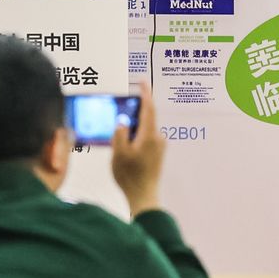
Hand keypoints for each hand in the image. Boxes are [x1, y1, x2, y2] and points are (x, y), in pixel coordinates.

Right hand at [111, 82, 163, 215]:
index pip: (149, 108)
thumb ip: (119, 133)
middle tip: (120, 112)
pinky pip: (146, 138)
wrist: (144, 196)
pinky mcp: (158, 154)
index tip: (142, 81)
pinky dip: (136, 137)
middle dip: (134, 112)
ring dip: (133, 128)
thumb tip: (122, 121)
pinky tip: (125, 147)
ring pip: (145, 129)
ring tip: (119, 137)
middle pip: (146, 118)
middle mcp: (158, 138)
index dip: (145, 93)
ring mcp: (160, 146)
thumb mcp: (118, 153)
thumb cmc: (130, 176)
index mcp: (149, 135)